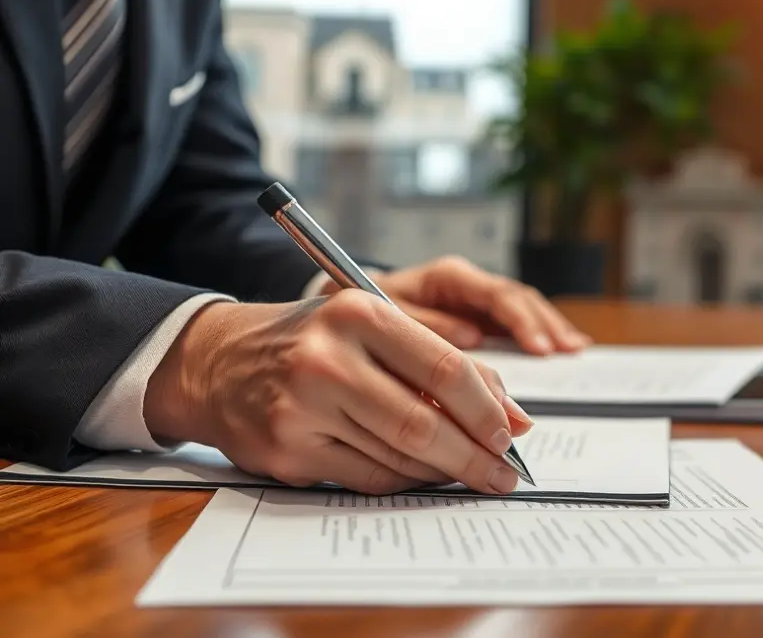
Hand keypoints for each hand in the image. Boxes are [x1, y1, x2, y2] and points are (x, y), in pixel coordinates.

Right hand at [144, 291, 534, 495]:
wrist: (217, 362)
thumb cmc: (313, 341)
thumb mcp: (373, 327)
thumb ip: (442, 362)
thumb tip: (514, 417)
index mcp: (359, 313)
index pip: (445, 369)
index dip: (487, 410)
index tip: (513, 434)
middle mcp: (327, 358)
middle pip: (424, 424)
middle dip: (475, 456)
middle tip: (503, 474)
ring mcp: (301, 407)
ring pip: (398, 456)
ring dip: (443, 471)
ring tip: (469, 473)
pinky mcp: (287, 450)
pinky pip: (368, 477)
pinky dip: (404, 480)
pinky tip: (421, 474)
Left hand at [321, 256, 590, 354]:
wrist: (344, 313)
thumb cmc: (361, 316)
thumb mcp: (384, 319)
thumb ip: (424, 326)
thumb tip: (470, 336)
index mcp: (447, 278)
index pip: (495, 294)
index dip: (520, 321)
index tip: (538, 348)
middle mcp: (468, 284)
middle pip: (518, 298)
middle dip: (544, 325)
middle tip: (564, 352)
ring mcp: (477, 300)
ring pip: (524, 307)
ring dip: (549, 327)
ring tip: (573, 350)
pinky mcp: (480, 318)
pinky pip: (518, 322)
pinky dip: (540, 334)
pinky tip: (565, 348)